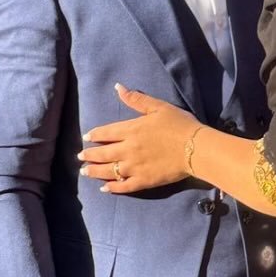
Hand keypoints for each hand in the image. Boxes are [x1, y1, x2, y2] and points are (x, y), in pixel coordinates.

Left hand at [78, 85, 201, 193]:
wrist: (195, 148)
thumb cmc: (178, 124)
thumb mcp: (157, 107)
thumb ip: (136, 99)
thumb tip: (118, 87)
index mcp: (130, 130)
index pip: (105, 133)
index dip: (94, 135)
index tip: (86, 138)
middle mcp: (127, 149)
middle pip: (102, 153)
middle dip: (89, 155)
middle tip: (80, 156)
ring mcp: (134, 167)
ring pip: (108, 171)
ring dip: (94, 171)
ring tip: (85, 172)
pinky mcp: (143, 181)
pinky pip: (123, 186)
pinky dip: (112, 188)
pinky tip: (105, 188)